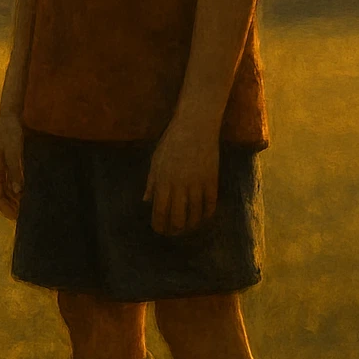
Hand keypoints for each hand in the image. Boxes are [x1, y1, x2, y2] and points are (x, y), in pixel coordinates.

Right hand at [0, 111, 24, 221]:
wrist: (10, 117)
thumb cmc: (11, 132)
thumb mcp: (14, 150)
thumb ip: (15, 170)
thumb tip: (17, 192)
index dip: (5, 208)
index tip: (16, 218)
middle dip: (9, 207)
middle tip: (24, 217)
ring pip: (4, 190)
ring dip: (12, 200)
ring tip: (25, 209)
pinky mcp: (5, 164)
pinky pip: (8, 183)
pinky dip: (15, 191)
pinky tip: (24, 195)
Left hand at [144, 118, 219, 234]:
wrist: (196, 126)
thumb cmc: (172, 141)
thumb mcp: (156, 160)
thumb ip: (151, 182)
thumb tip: (146, 201)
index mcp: (163, 181)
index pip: (160, 212)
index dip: (159, 226)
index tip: (159, 230)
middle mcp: (179, 185)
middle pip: (178, 218)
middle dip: (174, 230)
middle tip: (174, 232)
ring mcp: (197, 184)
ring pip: (195, 215)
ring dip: (191, 226)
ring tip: (188, 228)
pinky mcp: (212, 180)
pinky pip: (211, 205)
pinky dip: (207, 215)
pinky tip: (203, 217)